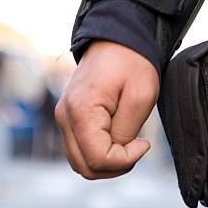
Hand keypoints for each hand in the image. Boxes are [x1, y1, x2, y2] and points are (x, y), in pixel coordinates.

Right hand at [55, 41, 159, 179]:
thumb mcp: (140, 97)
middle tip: (136, 147)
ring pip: (81, 164)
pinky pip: (80, 151)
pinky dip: (99, 155)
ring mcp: (64, 119)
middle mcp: (65, 117)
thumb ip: (125, 133)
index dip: (125, 160)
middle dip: (116, 166)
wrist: (116, 39)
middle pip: (85, 168)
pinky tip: (117, 141)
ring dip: (107, 163)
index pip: (98, 159)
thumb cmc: (131, 63)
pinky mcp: (69, 120)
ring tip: (128, 144)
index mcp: (80, 111)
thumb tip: (116, 155)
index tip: (144, 143)